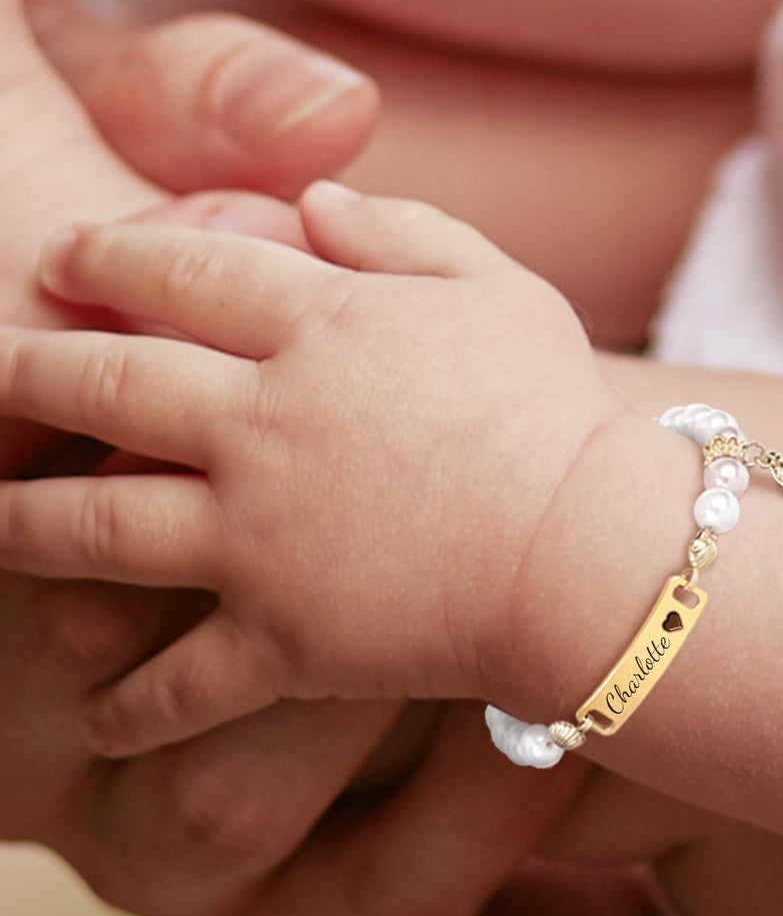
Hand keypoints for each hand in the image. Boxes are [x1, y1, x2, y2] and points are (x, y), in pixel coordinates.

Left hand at [0, 0, 582, 915]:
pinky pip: (181, 686)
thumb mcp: (502, 287)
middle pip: (100, 388)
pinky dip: (132, 708)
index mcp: (318, 330)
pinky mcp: (285, 645)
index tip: (63, 262)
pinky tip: (99, 719)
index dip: (106, 260)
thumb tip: (315, 195)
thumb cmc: (560, 414)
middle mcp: (262, 428)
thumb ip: (404, 228)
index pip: (176, 274)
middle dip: (25, 373)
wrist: (593, 551)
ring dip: (23, 530)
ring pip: (97, 533)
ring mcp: (262, 542)